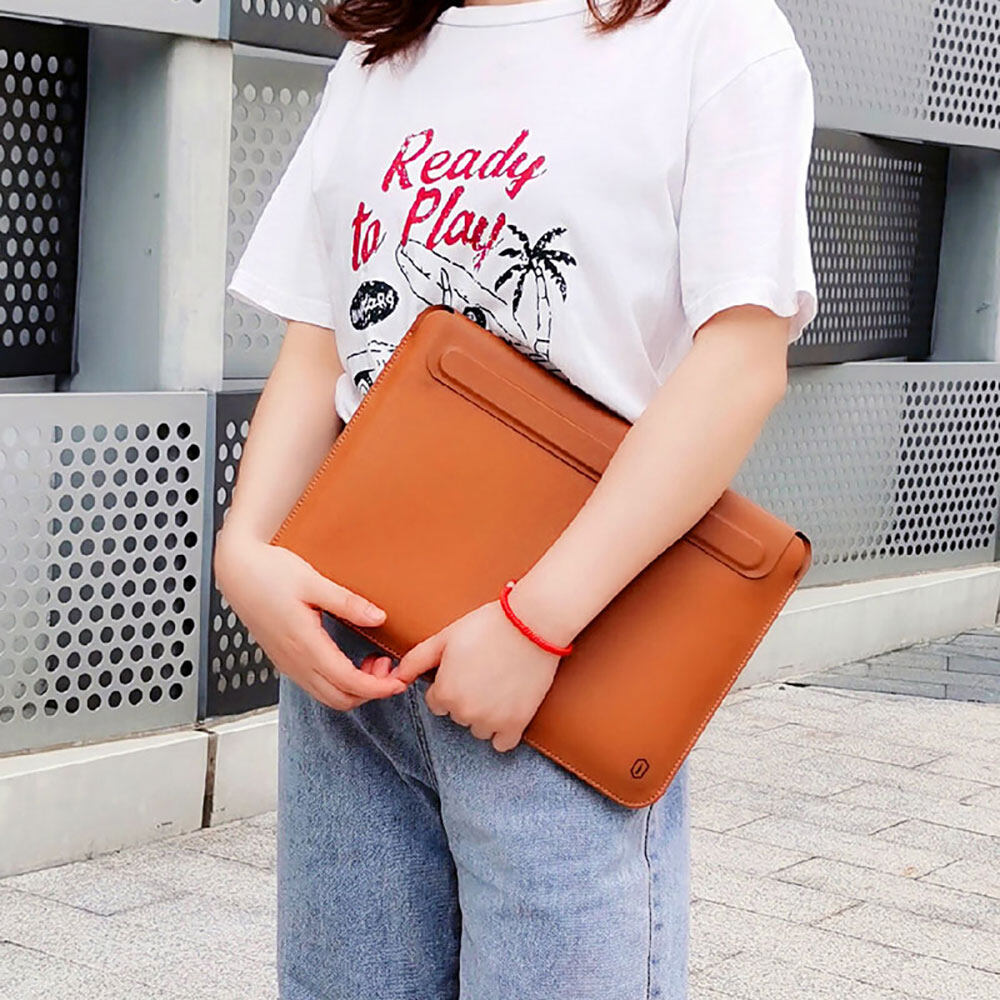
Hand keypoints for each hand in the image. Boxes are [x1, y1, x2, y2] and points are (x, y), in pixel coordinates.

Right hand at [214, 530, 405, 710]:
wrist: (237, 571)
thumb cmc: (269, 573)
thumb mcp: (313, 581)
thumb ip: (347, 603)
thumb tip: (379, 618)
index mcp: (304, 644)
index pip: (348, 682)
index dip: (378, 687)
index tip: (400, 680)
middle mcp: (295, 661)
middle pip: (340, 699)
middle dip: (371, 691)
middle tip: (390, 668)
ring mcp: (288, 664)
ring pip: (328, 696)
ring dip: (355, 689)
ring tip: (373, 661)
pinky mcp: (285, 661)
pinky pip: (316, 686)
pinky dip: (339, 684)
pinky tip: (350, 660)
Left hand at [388, 599, 562, 751]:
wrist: (531, 624)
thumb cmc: (486, 626)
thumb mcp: (444, 638)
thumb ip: (415, 660)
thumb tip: (395, 678)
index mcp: (445, 692)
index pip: (437, 702)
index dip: (449, 683)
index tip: (465, 667)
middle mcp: (465, 712)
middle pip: (458, 714)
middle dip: (467, 697)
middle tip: (484, 671)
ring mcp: (492, 720)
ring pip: (479, 728)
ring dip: (485, 714)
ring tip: (499, 684)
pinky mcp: (517, 723)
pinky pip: (502, 743)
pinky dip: (504, 731)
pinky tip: (508, 709)